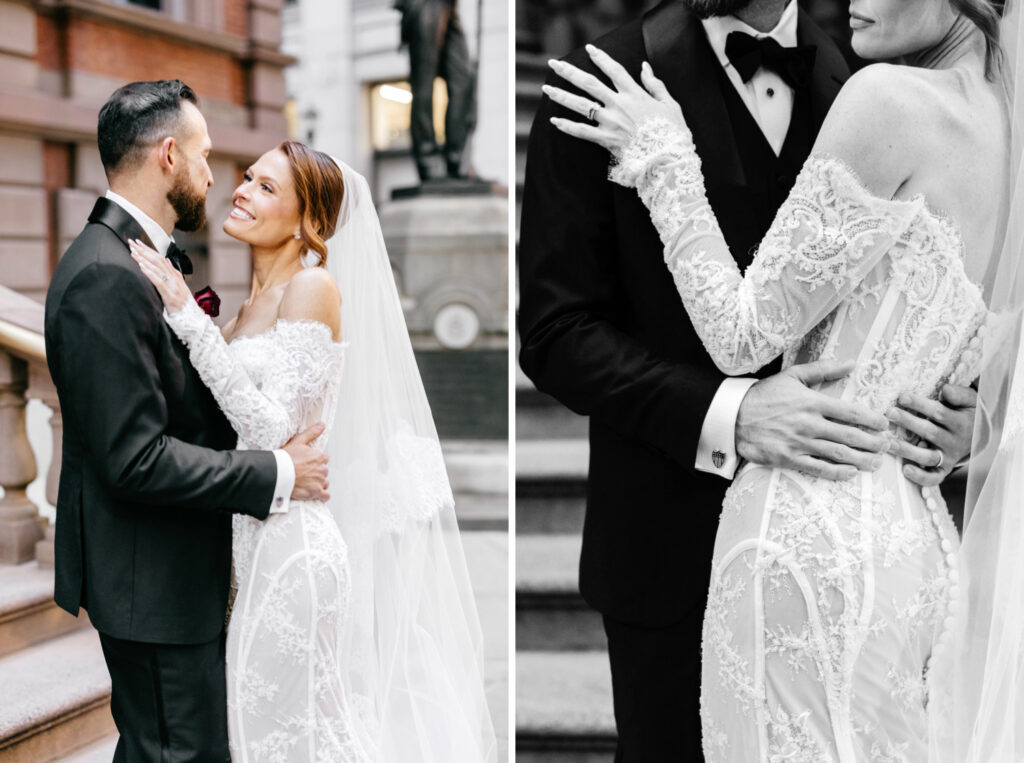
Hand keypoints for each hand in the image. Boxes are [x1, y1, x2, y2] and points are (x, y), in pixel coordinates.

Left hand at [129, 239, 190, 312]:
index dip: (149, 250)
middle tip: (132, 243)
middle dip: (144, 250)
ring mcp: (173, 285)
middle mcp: (175, 278)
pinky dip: (149, 273)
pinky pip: (158, 281)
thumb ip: (172, 274)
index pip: (161, 258)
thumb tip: (167, 261)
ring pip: (157, 268)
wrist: (191, 318)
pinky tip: (142, 266)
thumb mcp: (179, 286)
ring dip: (144, 259)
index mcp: (176, 275)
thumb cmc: (183, 304)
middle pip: (158, 260)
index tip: (138, 243)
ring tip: (133, 252)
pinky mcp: (169, 294)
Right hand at [283, 423, 329, 501]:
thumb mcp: (298, 441)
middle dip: (316, 473)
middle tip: (304, 474)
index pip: (323, 459)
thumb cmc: (285, 458)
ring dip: (318, 483)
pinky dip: (321, 496)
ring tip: (306, 483)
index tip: (307, 464)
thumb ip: (312, 433)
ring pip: (324, 483)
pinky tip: (315, 494)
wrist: (277, 474)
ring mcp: (320, 481)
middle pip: (323, 471)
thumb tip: (322, 425)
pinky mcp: (316, 492)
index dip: (315, 461)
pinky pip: (325, 496)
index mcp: (320, 456)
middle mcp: (323, 469)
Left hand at [544, 46, 685, 156]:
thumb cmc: (672, 131)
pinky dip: (568, 127)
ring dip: (562, 97)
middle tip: (554, 64)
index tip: (589, 49)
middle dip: (570, 72)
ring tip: (547, 89)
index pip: (614, 70)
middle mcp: (619, 105)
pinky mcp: (606, 140)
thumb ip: (655, 85)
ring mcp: (611, 122)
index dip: (601, 58)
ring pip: (582, 105)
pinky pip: (582, 132)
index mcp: (635, 94)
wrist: (668, 158)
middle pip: (590, 84)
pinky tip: (554, 121)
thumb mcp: (669, 104)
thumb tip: (644, 67)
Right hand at [737, 360, 889, 480]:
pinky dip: (837, 472)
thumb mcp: (792, 376)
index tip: (885, 424)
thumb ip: (823, 370)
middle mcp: (809, 424)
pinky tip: (850, 472)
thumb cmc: (764, 395)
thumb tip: (851, 363)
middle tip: (888, 446)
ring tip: (876, 463)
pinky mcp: (789, 458)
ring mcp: (799, 443)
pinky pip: (818, 468)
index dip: (871, 419)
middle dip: (873, 442)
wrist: (733, 416)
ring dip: (861, 460)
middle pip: (849, 436)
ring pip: (838, 454)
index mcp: (812, 402)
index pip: (850, 412)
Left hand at [885, 384, 975, 486]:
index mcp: (961, 423)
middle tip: (889, 413)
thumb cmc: (967, 413)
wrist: (981, 436)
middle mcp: (954, 442)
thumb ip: (958, 394)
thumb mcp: (970, 400)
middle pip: (930, 432)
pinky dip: (921, 477)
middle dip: (908, 422)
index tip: (902, 397)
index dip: (920, 404)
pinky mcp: (943, 469)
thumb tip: (945, 390)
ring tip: (889, 443)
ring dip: (908, 450)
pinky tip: (905, 470)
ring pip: (928, 456)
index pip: (938, 413)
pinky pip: (933, 477)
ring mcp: (948, 457)